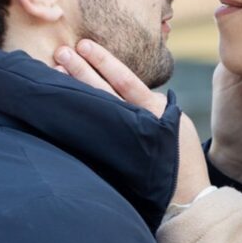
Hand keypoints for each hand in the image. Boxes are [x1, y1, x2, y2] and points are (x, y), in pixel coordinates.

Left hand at [54, 40, 210, 204]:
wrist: (186, 197)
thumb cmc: (181, 155)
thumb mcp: (174, 122)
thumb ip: (151, 104)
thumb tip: (124, 88)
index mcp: (153, 110)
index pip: (124, 79)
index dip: (103, 61)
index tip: (84, 45)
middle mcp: (138, 123)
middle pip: (103, 92)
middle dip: (81, 70)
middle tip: (61, 52)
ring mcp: (124, 142)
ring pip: (95, 110)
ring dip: (74, 90)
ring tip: (55, 73)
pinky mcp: (114, 159)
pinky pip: (91, 135)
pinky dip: (76, 119)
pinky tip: (61, 109)